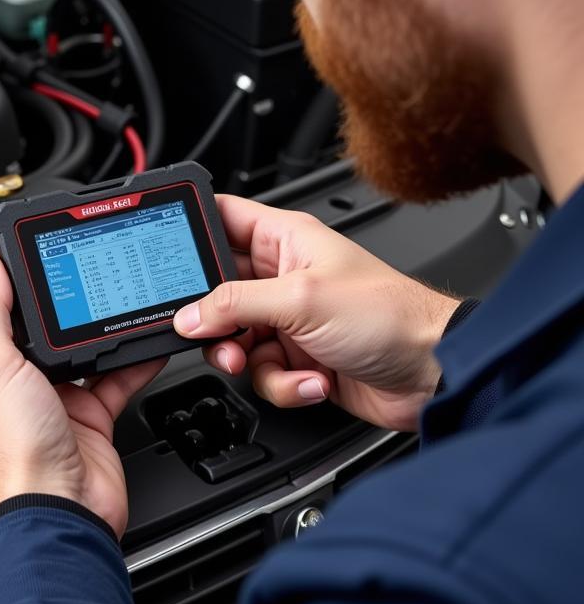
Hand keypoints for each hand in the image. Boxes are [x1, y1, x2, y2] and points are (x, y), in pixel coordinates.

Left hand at [0, 250, 166, 536]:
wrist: (60, 512)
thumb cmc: (10, 456)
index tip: (13, 268)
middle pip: (18, 328)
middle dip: (44, 305)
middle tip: (66, 280)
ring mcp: (42, 402)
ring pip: (68, 351)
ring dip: (88, 332)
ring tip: (105, 305)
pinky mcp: (81, 417)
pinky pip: (107, 378)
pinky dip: (126, 361)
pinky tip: (140, 342)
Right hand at [177, 196, 460, 431]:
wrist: (437, 374)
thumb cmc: (392, 316)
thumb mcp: (300, 299)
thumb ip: (235, 305)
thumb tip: (190, 314)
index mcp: (285, 239)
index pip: (222, 219)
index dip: (191, 232)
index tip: (166, 258)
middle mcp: (283, 276)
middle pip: (218, 290)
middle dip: (215, 320)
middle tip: (218, 333)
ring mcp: (290, 319)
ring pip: (235, 339)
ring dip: (248, 360)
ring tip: (268, 362)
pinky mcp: (299, 358)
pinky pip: (263, 373)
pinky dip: (283, 384)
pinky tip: (313, 379)